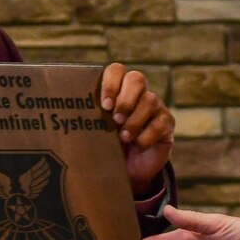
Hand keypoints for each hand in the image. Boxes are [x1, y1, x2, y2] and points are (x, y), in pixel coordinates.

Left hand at [99, 62, 174, 187]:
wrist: (130, 169)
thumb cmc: (110, 145)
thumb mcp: (98, 130)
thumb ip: (90, 118)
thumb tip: (72, 111)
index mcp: (119, 89)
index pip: (116, 70)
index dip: (110, 84)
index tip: (105, 105)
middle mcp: (139, 93)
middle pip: (136, 79)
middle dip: (125, 99)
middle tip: (115, 120)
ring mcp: (156, 107)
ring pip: (150, 100)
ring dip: (134, 120)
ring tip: (124, 137)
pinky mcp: (167, 123)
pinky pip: (160, 124)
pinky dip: (146, 136)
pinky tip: (137, 146)